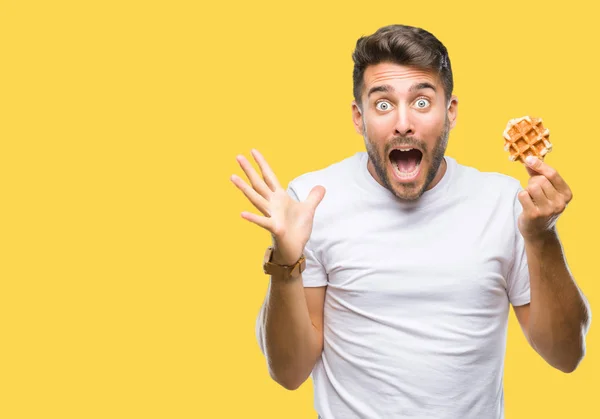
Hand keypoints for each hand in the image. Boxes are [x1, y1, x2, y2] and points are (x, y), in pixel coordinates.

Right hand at [231, 149, 325, 264]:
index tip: (253, 151)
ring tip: (232, 177)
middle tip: (238, 156)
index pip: (269, 177)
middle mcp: (272, 204)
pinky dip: (253, 218)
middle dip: (249, 170)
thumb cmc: (298, 230)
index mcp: (279, 198)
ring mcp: (271, 215)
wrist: (295, 249)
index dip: (262, 164)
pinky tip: (242, 213)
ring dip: (244, 188)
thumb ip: (313, 197)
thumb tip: (321, 187)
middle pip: (259, 184)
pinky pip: (263, 222)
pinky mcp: (275, 228)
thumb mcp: (308, 210)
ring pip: (256, 199)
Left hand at [517, 156, 572, 242]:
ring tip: (531, 199)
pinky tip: (526, 204)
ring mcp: (547, 210)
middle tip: (533, 193)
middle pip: (540, 180)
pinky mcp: (534, 214)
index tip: (528, 159)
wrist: (538, 231)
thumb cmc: (542, 206)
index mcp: (566, 194)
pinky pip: (523, 195)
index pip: (553, 174)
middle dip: (532, 182)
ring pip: (531, 187)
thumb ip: (539, 174)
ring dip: (527, 190)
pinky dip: (521, 196)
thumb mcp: (546, 191)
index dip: (540, 165)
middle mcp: (560, 203)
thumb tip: (529, 160)